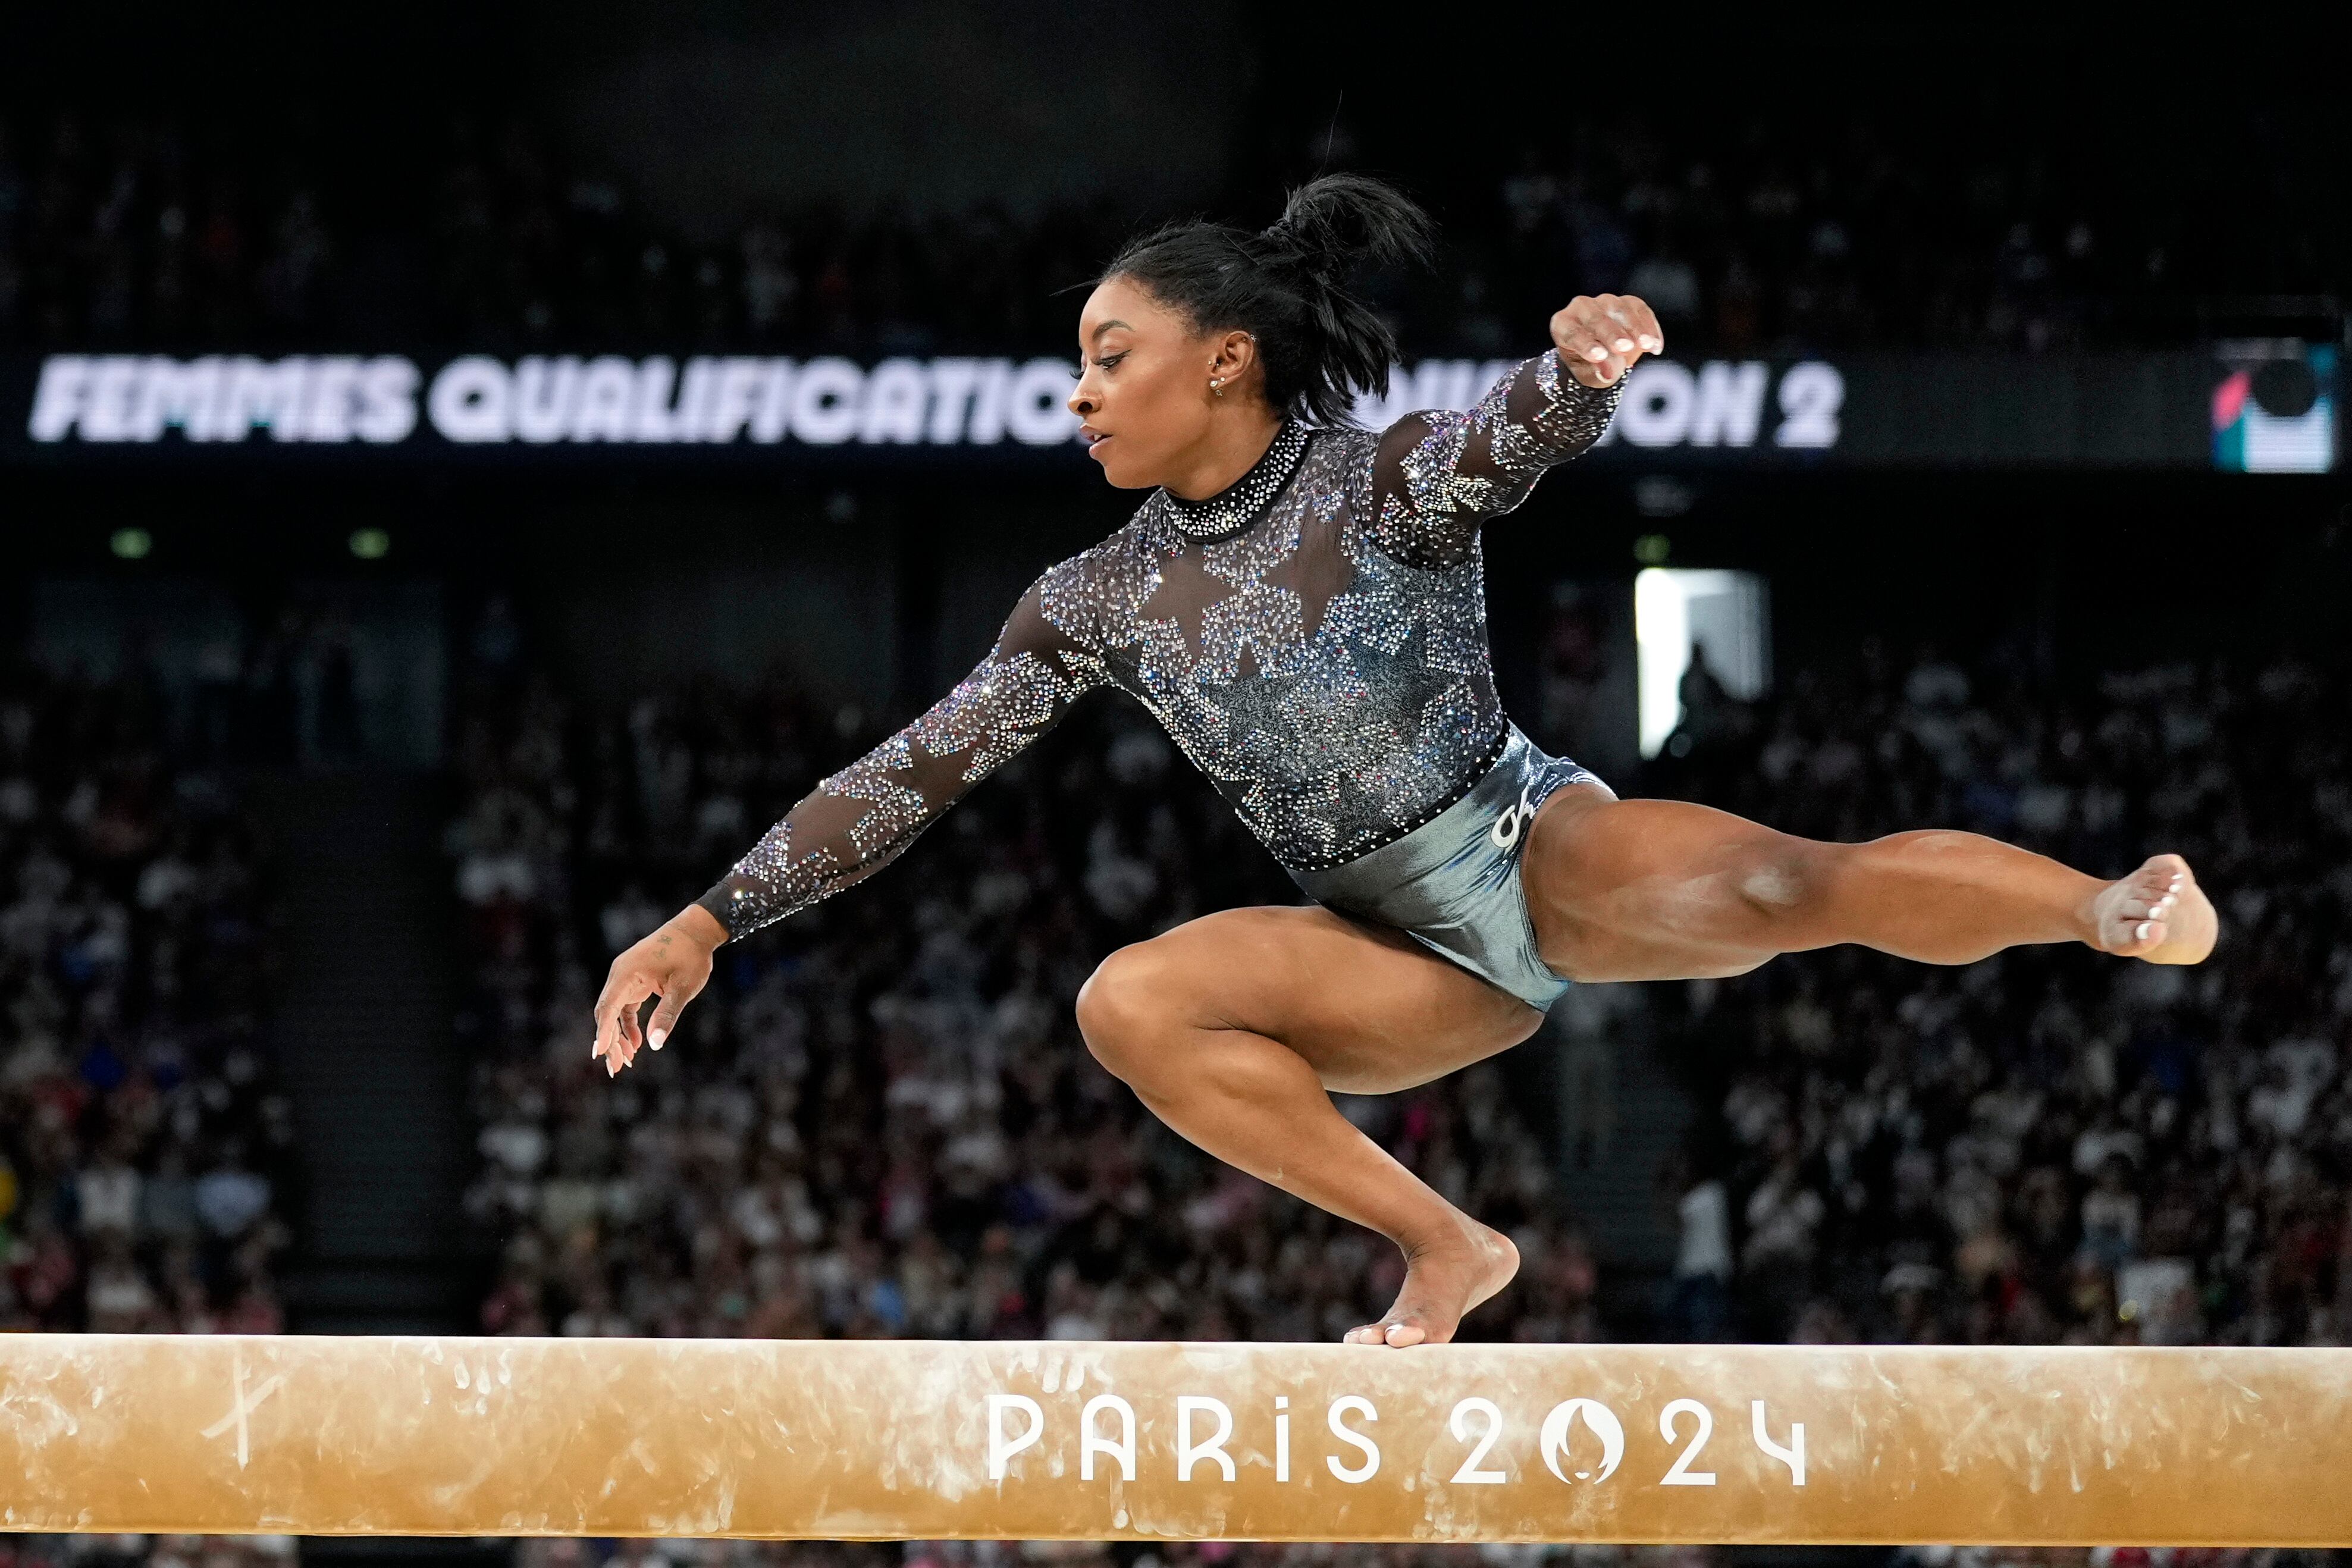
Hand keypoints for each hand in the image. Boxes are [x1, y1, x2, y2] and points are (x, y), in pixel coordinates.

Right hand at [591, 904, 724, 1076]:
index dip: (603, 1032)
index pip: (608, 1007)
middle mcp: (620, 974)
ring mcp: (626, 977)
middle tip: (617, 1069)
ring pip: (613, 1012)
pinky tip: (637, 1044)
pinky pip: (624, 1007)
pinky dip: (628, 1026)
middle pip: (606, 1013)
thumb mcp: (682, 987)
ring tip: (626, 1062)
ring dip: (617, 1036)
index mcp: (627, 973)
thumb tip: (655, 1044)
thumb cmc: (691, 956)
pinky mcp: (634, 981)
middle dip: (610, 1041)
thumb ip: (667, 1014)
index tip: (600, 1054)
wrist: (697, 930)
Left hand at [1550, 294, 1663, 387]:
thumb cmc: (1588, 364)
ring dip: (1635, 327)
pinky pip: (1640, 309)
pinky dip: (1649, 327)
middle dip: (1612, 334)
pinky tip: (1656, 346)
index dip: (1586, 344)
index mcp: (1562, 324)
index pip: (1573, 333)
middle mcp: (1580, 307)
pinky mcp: (1628, 302)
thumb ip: (1597, 371)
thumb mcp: (1588, 372)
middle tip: (1624, 347)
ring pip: (1620, 309)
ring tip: (1647, 345)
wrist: (1603, 354)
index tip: (1600, 356)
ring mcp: (1604, 301)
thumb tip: (1609, 374)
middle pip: (1596, 318)